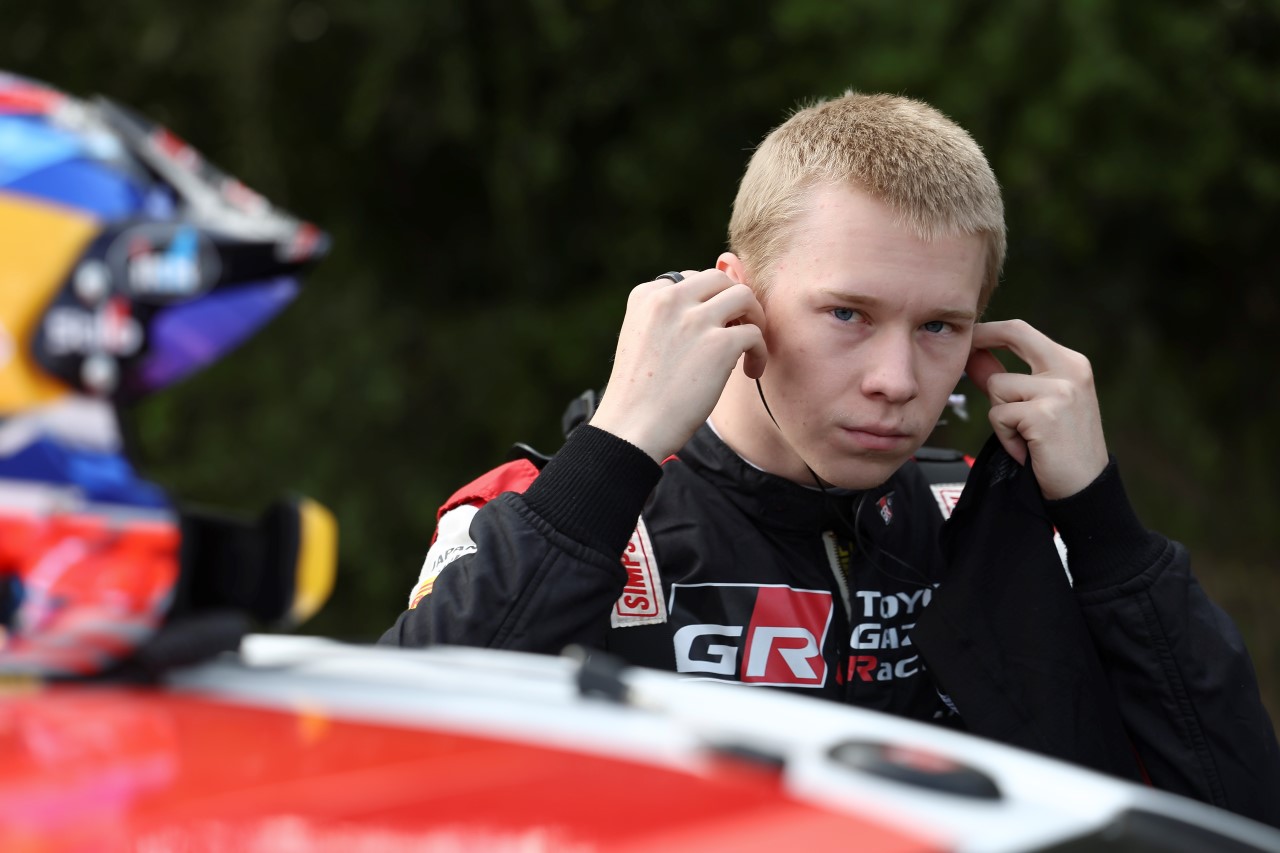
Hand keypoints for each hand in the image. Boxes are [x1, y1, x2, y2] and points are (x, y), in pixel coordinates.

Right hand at [591, 269, 766, 462]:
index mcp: (645, 296)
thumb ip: (666, 319)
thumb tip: (712, 311)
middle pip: (719, 279)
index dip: (706, 302)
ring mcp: (695, 320)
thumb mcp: (641, 339)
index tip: (712, 326)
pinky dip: (760, 352)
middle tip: (738, 329)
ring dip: (754, 318)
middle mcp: (669, 299)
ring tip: (748, 346)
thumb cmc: (638, 394)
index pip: (689, 279)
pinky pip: (755, 333)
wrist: (632, 428)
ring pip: (744, 296)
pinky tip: (750, 373)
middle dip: (734, 301)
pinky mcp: (720, 344)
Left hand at [965, 320, 1108, 499]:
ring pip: (997, 386)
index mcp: (1071, 364)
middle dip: (982, 339)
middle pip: (1014, 333)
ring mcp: (1059, 390)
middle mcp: (1070, 369)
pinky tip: (1027, 451)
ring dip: (1000, 416)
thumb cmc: (1060, 449)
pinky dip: (1005, 437)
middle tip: (964, 354)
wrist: (1086, 489)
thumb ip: (1007, 381)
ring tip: (1024, 437)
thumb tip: (974, 357)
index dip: (989, 331)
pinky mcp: (1044, 414)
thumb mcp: (1038, 407)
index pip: (1022, 331)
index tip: (967, 337)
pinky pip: (998, 416)